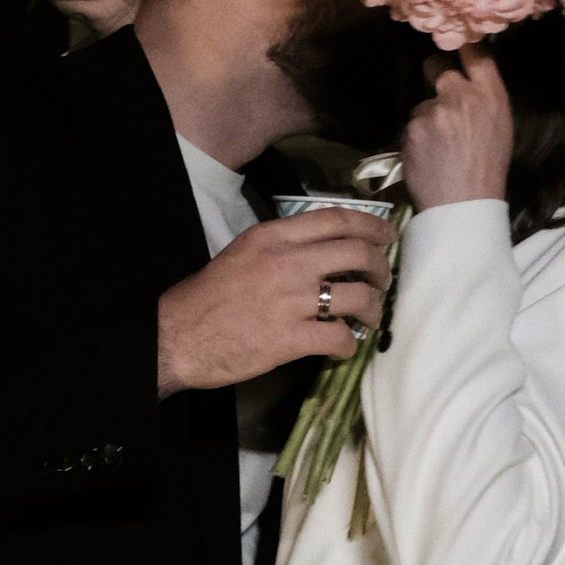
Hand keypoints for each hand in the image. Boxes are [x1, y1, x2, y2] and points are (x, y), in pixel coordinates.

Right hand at [157, 210, 393, 396]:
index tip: (386, 236)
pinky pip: (339, 338)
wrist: (178, 335)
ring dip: (373, 308)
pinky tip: (343, 346)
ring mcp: (289, 301)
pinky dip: (349, 344)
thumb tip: (328, 250)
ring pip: (356, 297)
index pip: (336, 219)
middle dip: (380, 268)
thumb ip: (283, 247)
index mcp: (273, 237)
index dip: (371, 226)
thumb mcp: (244, 253)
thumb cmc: (209, 296)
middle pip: (357, 253)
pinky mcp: (288, 339)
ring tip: (369, 316)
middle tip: (382, 280)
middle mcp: (285, 263)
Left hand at [400, 44, 513, 207]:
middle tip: (440, 101)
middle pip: (437, 65)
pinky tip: (427, 155)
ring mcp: (435, 110)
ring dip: (426, 117)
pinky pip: (410, 123)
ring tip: (438, 145)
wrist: (464, 205)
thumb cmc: (486, 168)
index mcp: (492, 96)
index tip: (455, 45)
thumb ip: (484, 96)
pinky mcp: (413, 126)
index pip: (476, 52)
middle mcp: (463, 95)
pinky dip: (415, 136)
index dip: (462, 45)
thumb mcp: (500, 126)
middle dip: (434, 76)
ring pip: (422, 101)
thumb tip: (465, 73)